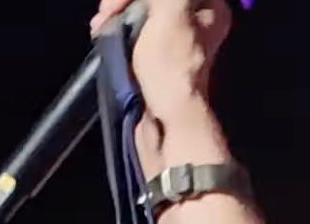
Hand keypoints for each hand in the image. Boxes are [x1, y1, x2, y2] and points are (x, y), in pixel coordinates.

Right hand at [91, 0, 232, 159]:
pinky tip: (104, 32)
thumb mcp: (171, 10)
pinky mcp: (157, 57)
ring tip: (102, 24)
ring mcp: (175, 39)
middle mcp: (195, 20)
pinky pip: (135, 28)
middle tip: (108, 10)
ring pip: (140, 7)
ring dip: (117, 10)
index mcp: (207, 6)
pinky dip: (118, 27)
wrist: (166, 125)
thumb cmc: (172, 69)